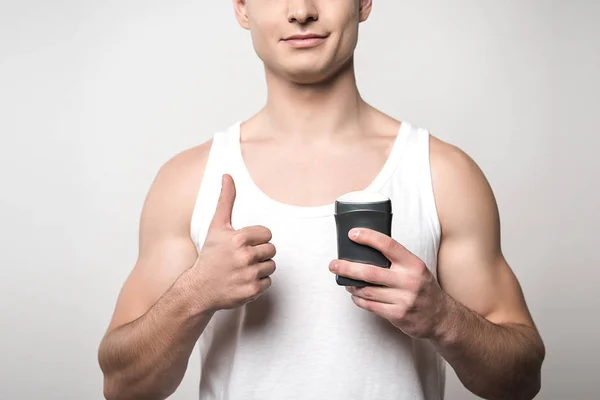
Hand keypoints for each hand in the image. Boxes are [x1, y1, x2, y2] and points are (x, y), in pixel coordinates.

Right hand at [190, 174, 276, 311]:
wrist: (199, 289)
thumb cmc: (210, 255)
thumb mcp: (216, 226)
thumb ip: (225, 200)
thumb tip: (227, 175)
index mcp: (238, 238)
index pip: (267, 234)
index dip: (256, 239)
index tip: (242, 245)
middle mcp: (245, 256)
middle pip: (271, 250)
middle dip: (259, 253)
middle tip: (242, 259)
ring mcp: (249, 274)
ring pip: (271, 266)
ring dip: (260, 268)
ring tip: (242, 270)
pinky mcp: (252, 290)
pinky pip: (268, 282)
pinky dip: (258, 283)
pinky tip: (243, 281)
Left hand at [328, 228, 447, 338]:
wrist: (441, 317)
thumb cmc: (423, 288)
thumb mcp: (416, 268)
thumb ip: (396, 260)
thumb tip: (365, 249)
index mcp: (413, 264)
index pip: (388, 245)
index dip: (369, 237)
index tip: (353, 234)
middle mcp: (409, 280)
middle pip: (370, 271)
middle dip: (347, 267)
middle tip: (333, 264)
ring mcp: (403, 299)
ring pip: (367, 291)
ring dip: (351, 285)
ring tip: (345, 280)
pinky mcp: (397, 315)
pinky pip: (370, 306)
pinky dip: (359, 300)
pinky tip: (355, 295)